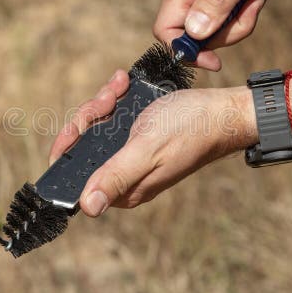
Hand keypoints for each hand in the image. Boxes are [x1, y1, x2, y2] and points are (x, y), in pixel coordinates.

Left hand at [49, 73, 256, 216]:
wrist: (223, 112)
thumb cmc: (190, 130)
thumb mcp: (147, 149)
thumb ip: (116, 175)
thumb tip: (88, 208)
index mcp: (124, 189)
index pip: (76, 176)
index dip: (68, 147)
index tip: (81, 122)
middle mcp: (125, 175)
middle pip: (83, 147)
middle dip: (90, 117)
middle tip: (110, 99)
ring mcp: (131, 154)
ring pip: (96, 128)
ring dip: (103, 102)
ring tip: (119, 87)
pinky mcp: (138, 136)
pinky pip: (113, 118)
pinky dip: (115, 99)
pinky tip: (124, 84)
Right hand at [153, 0, 291, 70]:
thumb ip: (220, 0)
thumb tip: (192, 33)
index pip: (165, 29)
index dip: (185, 52)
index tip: (216, 61)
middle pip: (192, 35)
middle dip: (225, 34)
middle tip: (252, 7)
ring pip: (210, 29)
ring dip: (238, 22)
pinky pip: (222, 17)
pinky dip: (241, 12)